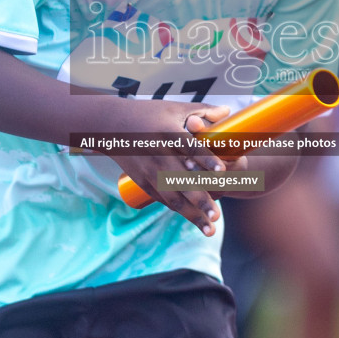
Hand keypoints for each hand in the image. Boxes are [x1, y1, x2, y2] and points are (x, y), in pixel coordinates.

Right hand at [104, 100, 237, 234]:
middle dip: (200, 199)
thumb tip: (228, 111)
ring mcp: (149, 170)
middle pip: (182, 179)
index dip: (206, 159)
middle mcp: (158, 154)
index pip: (190, 148)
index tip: (223, 171)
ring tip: (210, 229)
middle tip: (217, 215)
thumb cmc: (146, 113)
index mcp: (168, 132)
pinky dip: (178, 209)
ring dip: (191, 214)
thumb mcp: (174, 108)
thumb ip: (203, 111)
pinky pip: (162, 198)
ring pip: (172, 196)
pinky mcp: (142, 181)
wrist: (109, 126)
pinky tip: (193, 220)